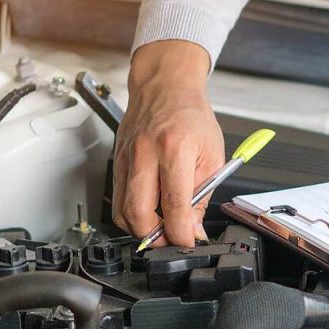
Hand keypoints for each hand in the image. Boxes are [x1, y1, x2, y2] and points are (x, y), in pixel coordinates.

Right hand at [112, 40, 224, 245]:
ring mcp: (126, 158)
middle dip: (155, 237)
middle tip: (171, 241)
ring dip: (140, 229)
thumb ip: (202, 195)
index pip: (173, 203)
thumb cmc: (191, 115)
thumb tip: (194, 229)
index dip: (180, 232)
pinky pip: (118, 199)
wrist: (165, 86)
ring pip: (122, 211)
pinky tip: (148, 212)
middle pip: (139, 213)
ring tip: (160, 229)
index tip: (188, 242)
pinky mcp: (116, 162)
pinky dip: (131, 214)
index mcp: (175, 149)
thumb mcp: (212, 154)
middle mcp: (145, 153)